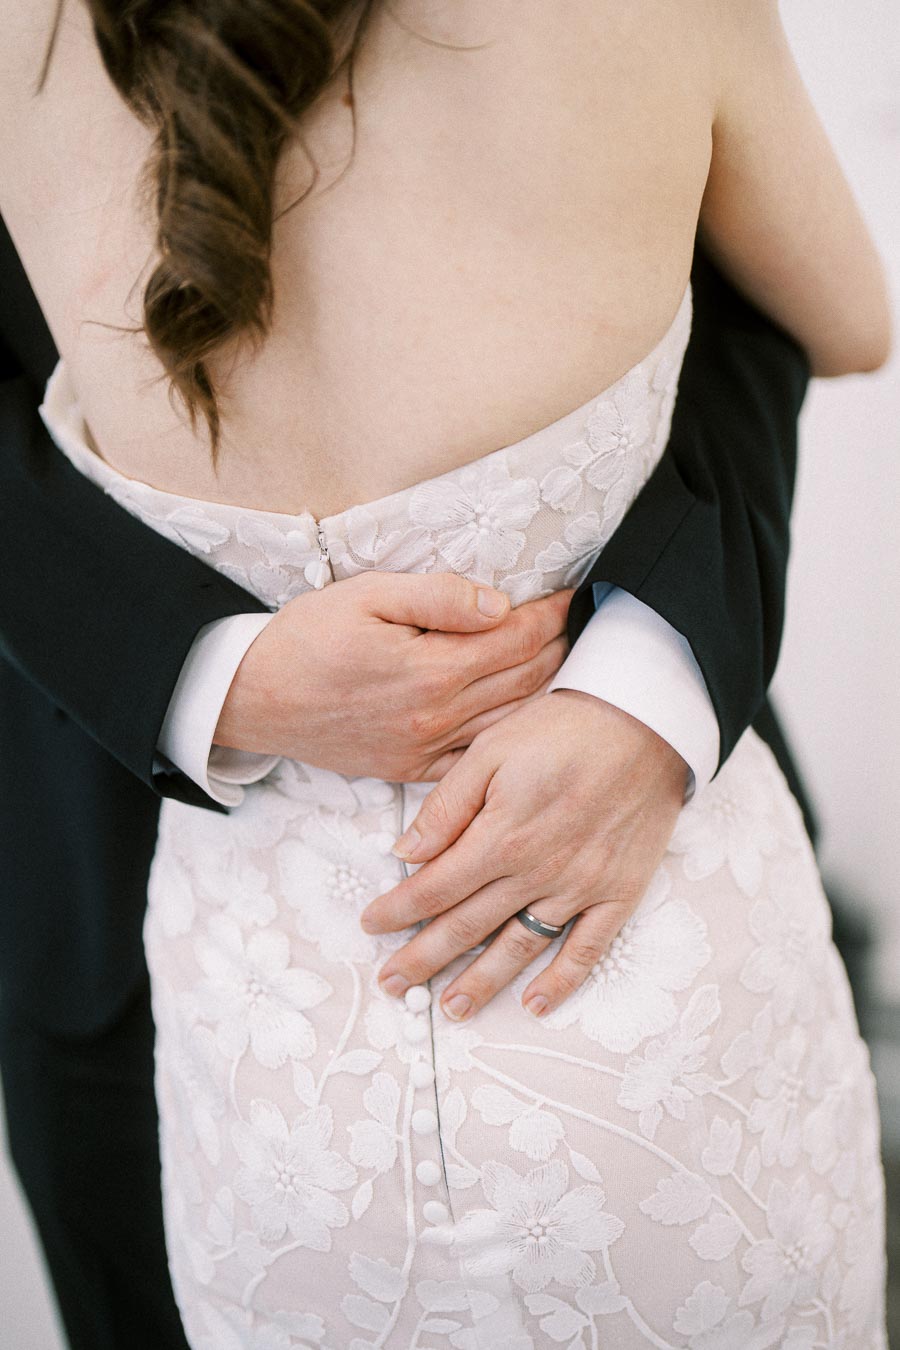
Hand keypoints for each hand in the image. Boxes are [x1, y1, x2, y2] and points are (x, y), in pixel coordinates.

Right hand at [214, 571, 572, 781]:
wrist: (254, 699)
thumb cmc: (306, 638)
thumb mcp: (366, 594)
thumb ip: (438, 596)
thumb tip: (499, 604)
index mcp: (431, 669)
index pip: (517, 638)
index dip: (551, 613)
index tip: (570, 594)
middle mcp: (437, 716)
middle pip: (526, 680)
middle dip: (559, 646)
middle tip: (577, 622)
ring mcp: (427, 748)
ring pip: (511, 721)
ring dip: (546, 689)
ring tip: (565, 661)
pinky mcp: (412, 769)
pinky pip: (478, 756)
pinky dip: (510, 734)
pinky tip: (524, 714)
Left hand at [360, 690, 688, 1018]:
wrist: (646, 720)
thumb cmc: (563, 727)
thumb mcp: (491, 749)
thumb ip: (447, 806)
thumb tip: (405, 852)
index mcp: (501, 835)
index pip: (435, 887)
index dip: (398, 911)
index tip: (370, 927)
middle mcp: (537, 872)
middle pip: (468, 927)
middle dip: (423, 960)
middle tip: (393, 985)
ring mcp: (580, 887)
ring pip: (520, 948)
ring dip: (481, 983)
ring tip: (450, 1010)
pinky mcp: (618, 892)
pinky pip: (587, 948)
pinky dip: (562, 981)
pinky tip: (535, 1004)